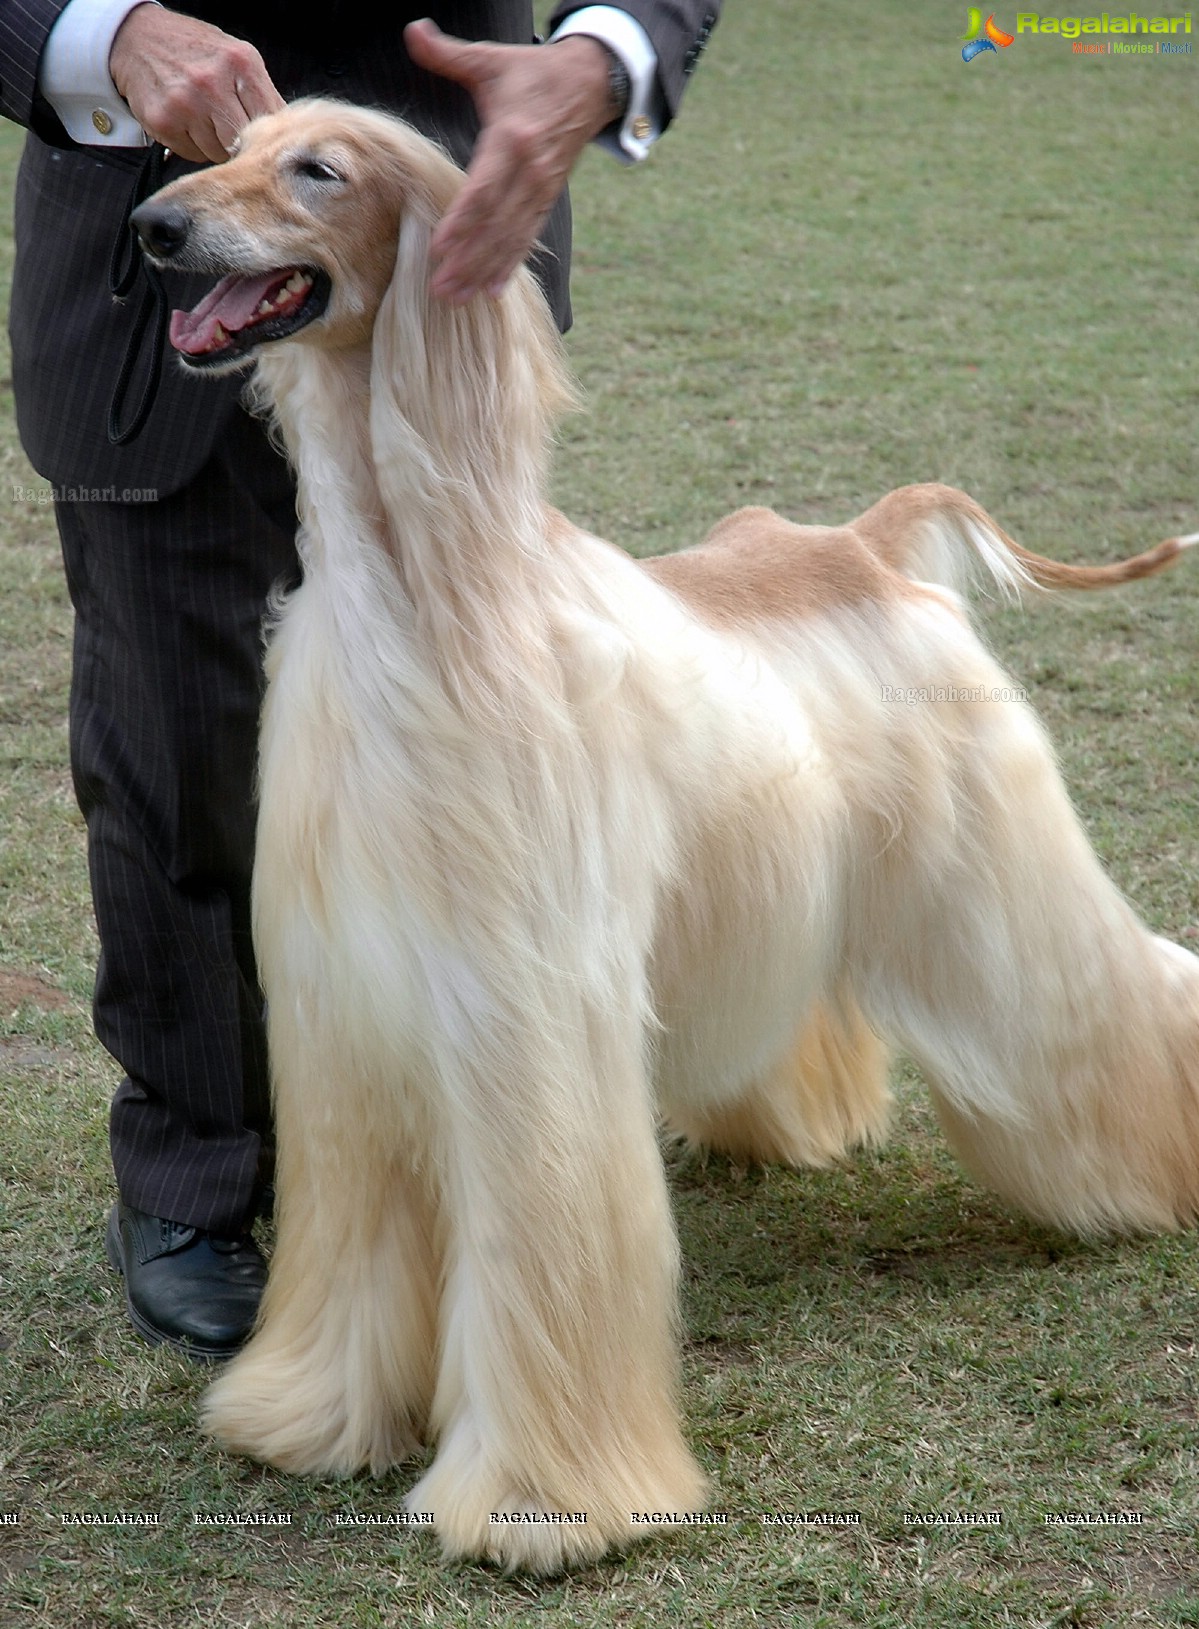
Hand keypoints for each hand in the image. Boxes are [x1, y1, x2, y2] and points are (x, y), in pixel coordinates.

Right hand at [110, 3, 284, 163]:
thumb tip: (284, 136)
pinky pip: (193, 155)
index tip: (261, 140)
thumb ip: (261, 93)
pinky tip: (184, 121)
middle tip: (228, 127)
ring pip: (219, 155)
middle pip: (244, 144)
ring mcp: (186, 103)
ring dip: (215, 146)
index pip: (272, 121)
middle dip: (240, 144)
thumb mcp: (236, 58)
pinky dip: (192, 145)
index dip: (267, 137)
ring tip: (202, 118)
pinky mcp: (164, 122)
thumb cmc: (193, 51)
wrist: (138, 39)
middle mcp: (213, 82)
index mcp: (241, 64)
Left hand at [404, 18, 614, 302]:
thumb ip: (448, 53)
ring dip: (483, 271)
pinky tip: (491, 291)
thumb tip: (412, 32)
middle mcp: (529, 172)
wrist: (591, 84)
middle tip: (441, 289)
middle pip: (495, 224)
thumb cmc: (534, 74)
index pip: (484, 188)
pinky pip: (526, 239)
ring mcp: (541, 190)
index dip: (462, 220)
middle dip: (467, 259)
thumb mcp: (492, 60)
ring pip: (510, 239)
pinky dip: (509, 265)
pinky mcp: (547, 200)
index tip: (438, 247)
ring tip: (458, 297)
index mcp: (513, 139)